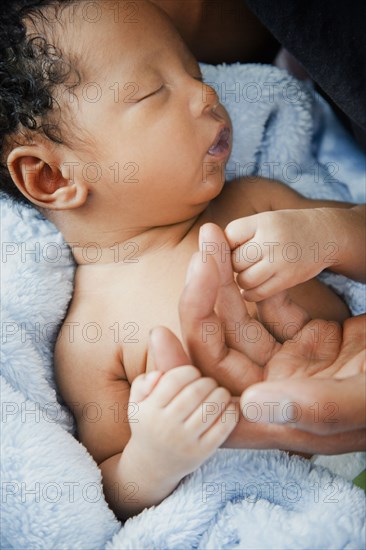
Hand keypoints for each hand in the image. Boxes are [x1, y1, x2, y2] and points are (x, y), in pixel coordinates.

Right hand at [128, 364, 236, 479]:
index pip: (174, 380)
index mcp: (150, 411)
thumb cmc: (148, 425)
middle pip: (195, 392)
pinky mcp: (202, 453)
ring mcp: (185, 442)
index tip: (193, 374)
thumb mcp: (136, 404)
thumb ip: (142, 383)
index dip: (189, 371)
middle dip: (207, 382)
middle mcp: (166, 427)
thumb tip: (159, 374)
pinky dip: (231, 412)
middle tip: (209, 383)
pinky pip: (223, 428)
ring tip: (220, 393)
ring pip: (211, 408)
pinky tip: (229, 406)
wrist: (151, 466)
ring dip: (221, 394)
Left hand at [176, 222, 364, 452]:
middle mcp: (280, 393)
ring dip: (222, 283)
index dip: (184, 375)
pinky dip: (255, 284)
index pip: (217, 404)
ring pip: (241, 323)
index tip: (162, 335)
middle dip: (202, 302)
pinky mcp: (309, 340)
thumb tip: (249, 404)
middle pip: (221, 351)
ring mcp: (293, 364)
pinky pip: (270, 309)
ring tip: (211, 241)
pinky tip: (241, 256)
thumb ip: (316, 408)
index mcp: (286, 421)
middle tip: (200, 253)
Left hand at [225, 208, 337, 300]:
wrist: (325, 235)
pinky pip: (257, 293)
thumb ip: (237, 236)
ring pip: (243, 279)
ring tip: (249, 273)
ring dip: (241, 280)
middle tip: (244, 263)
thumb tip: (206, 258)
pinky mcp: (289, 279)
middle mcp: (272, 240)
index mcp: (262, 221)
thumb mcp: (263, 221)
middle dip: (233, 265)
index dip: (227, 246)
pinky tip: (253, 287)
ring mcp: (281, 261)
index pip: (228, 237)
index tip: (237, 247)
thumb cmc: (284, 229)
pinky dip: (250, 293)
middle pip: (234, 261)